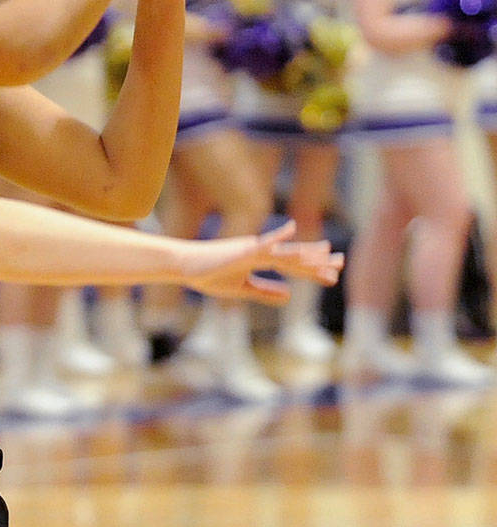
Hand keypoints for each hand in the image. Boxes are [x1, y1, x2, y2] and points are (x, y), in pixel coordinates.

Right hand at [179, 221, 343, 305]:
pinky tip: (291, 229)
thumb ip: (264, 291)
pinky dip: (277, 238)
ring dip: (306, 254)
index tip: (332, 276)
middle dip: (318, 261)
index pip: (292, 266)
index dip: (312, 271)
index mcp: (260, 260)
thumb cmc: (208, 274)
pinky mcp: (241, 251)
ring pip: (284, 252)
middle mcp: (260, 251)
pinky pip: (262, 244)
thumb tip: (288, 297)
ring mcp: (252, 250)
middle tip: (341, 262)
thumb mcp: (241, 289)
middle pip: (294, 257)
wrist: (185, 265)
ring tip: (327, 254)